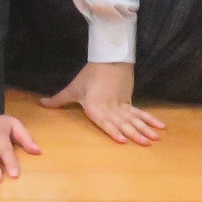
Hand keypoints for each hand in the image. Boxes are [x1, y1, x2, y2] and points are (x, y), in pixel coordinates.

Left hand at [39, 61, 164, 146]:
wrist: (107, 58)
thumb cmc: (89, 75)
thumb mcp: (73, 88)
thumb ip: (59, 99)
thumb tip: (41, 104)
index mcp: (96, 108)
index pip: (106, 122)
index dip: (114, 130)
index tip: (123, 140)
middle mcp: (111, 109)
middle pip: (124, 123)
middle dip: (135, 134)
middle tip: (146, 143)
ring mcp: (122, 105)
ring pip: (135, 119)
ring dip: (145, 128)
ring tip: (154, 138)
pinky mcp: (129, 101)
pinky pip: (140, 112)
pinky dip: (150, 119)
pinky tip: (160, 126)